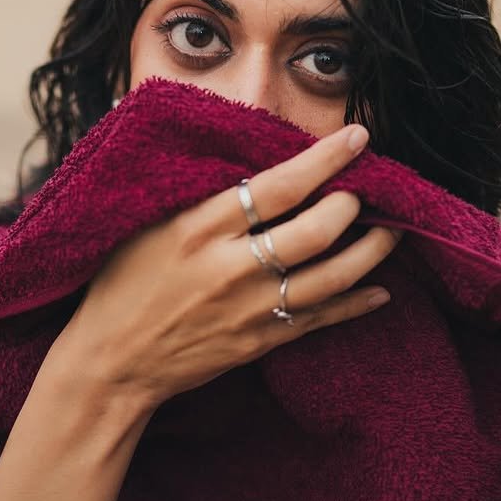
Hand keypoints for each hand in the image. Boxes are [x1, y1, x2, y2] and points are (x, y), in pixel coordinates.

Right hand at [47, 124, 399, 412]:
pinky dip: (355, 304)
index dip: (325, 160)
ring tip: (391, 231)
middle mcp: (231, 267)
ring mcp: (249, 308)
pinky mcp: (258, 342)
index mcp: (201, 228)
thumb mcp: (147, 223)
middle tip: (367, 189)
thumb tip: (233, 142)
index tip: (359, 138)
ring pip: (329, 277)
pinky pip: (319, 319)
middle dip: (352, 205)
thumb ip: (195, 189)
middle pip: (314, 231)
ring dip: (369, 252)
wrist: (109, 363)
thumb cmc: (122, 282)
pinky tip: (380, 291)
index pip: (279, 186)